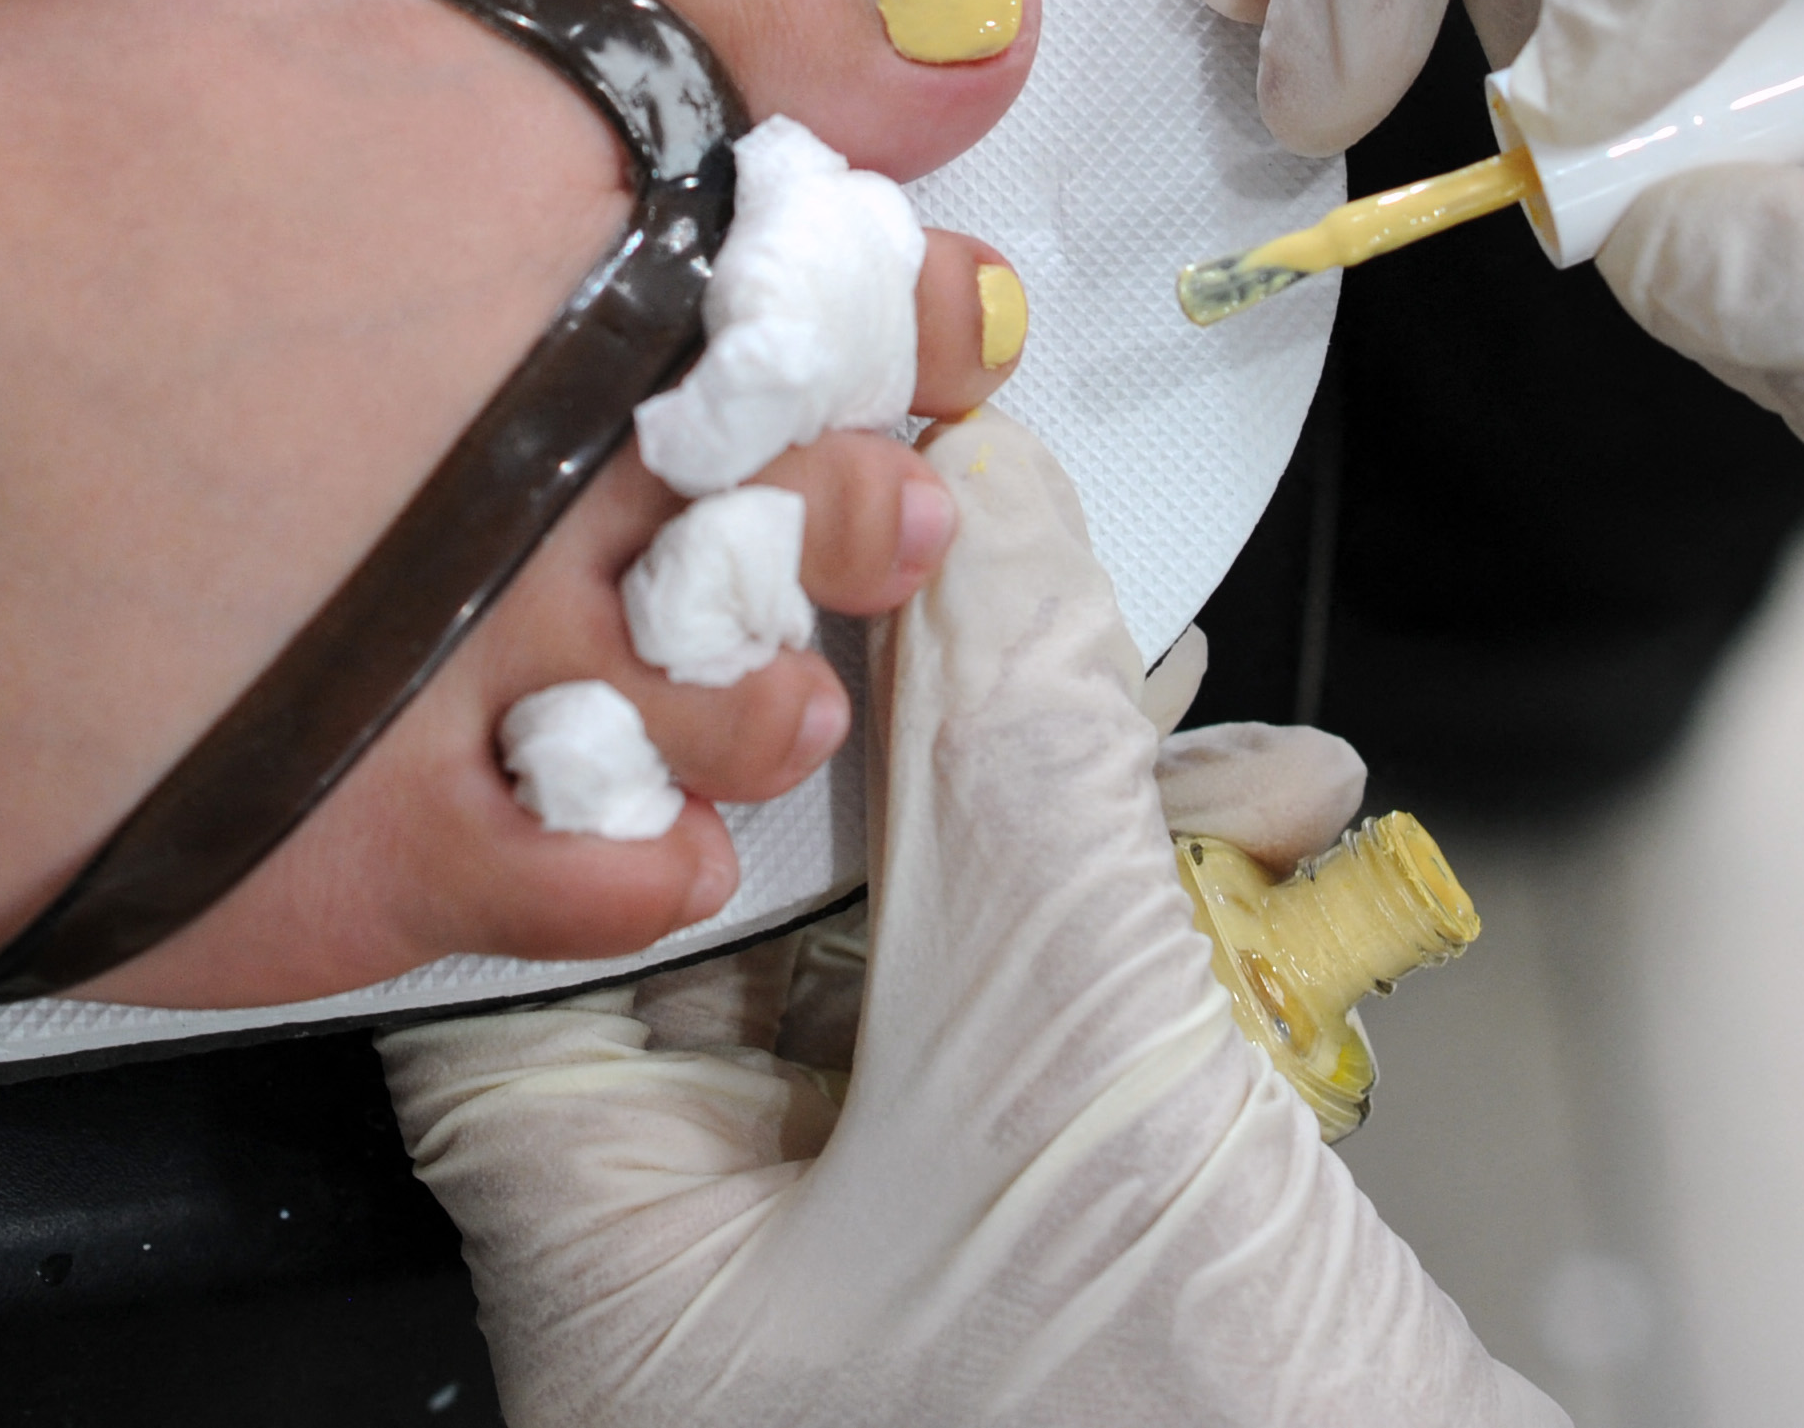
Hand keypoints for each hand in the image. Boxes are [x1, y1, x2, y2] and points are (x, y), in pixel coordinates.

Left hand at [379, 410, 1558, 1427]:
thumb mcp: (1070, 1037)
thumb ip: (1008, 756)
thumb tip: (977, 513)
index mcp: (621, 1280)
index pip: (547, 932)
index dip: (644, 734)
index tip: (739, 575)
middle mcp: (718, 1290)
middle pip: (757, 920)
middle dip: (918, 755)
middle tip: (986, 589)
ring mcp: (881, 1280)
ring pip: (928, 959)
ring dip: (1082, 816)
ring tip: (1176, 716)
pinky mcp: (1036, 1259)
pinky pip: (1045, 1033)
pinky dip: (1156, 922)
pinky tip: (1256, 828)